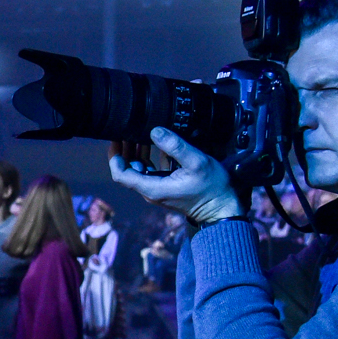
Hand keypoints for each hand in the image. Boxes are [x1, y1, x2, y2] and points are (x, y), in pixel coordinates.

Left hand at [109, 128, 242, 225]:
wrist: (222, 208)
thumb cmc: (211, 188)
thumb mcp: (196, 162)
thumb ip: (175, 146)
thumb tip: (155, 130)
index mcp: (152, 188)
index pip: (121, 175)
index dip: (115, 157)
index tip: (116, 139)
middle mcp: (150, 191)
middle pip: (128, 170)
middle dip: (125, 151)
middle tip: (128, 130)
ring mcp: (158, 190)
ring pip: (139, 170)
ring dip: (137, 152)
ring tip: (140, 133)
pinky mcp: (166, 187)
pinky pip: (151, 171)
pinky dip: (150, 157)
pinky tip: (157, 143)